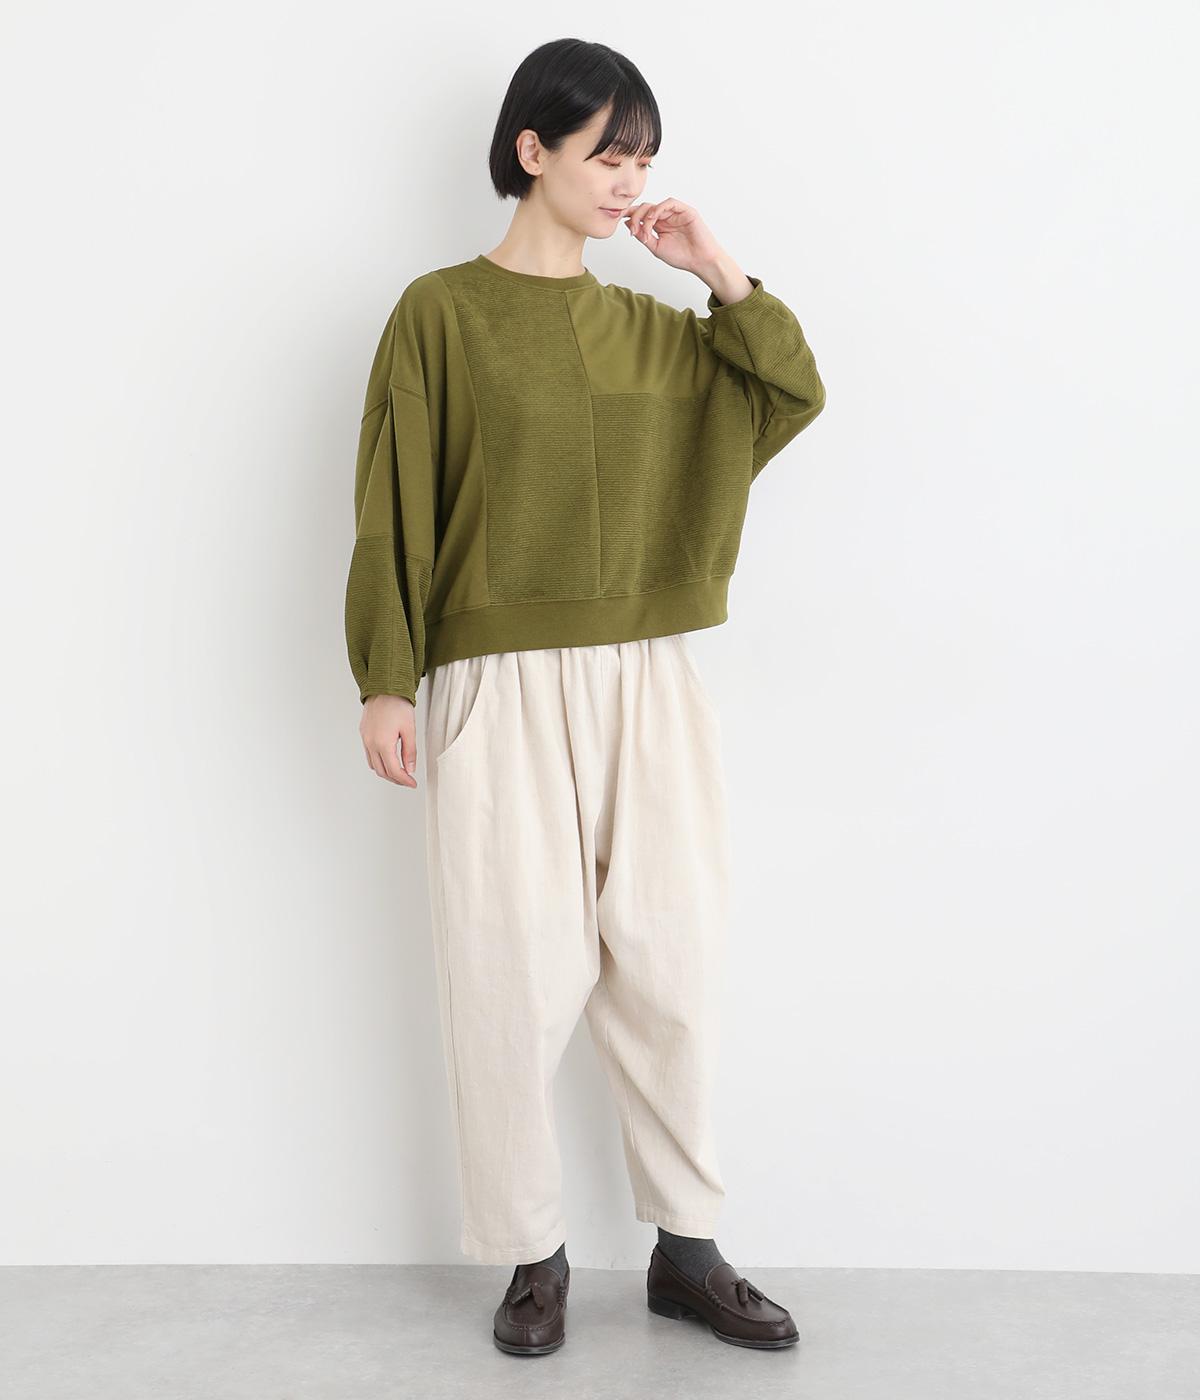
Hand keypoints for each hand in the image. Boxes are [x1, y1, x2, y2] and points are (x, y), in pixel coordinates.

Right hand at [360, 694, 417, 786]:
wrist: (383, 688)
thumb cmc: (397, 705)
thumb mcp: (409, 729)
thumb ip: (410, 751)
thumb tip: (410, 768)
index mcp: (383, 744)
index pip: (394, 770)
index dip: (404, 780)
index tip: (412, 783)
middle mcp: (371, 743)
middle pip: (382, 771)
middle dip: (396, 779)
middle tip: (408, 780)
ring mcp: (365, 739)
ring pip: (374, 765)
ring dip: (386, 772)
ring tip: (400, 772)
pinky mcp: (364, 734)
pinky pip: (369, 755)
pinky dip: (379, 762)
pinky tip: (388, 760)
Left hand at [622, 197, 752, 304]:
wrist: (700, 261)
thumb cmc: (682, 257)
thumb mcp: (656, 247)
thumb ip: (642, 236)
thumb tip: (628, 225)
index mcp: (658, 225)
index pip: (642, 215)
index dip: (630, 214)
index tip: (618, 218)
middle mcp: (665, 217)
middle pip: (645, 208)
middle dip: (635, 217)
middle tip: (633, 230)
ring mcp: (675, 213)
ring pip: (655, 206)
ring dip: (646, 216)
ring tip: (646, 231)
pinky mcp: (685, 210)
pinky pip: (669, 203)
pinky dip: (659, 208)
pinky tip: (653, 218)